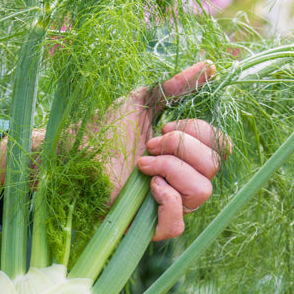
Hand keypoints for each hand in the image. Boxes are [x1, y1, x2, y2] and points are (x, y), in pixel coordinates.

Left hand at [102, 61, 229, 240]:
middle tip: (148, 144)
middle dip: (181, 148)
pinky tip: (147, 185)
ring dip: (172, 170)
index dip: (199, 133)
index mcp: (186, 154)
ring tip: (142, 164)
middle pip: (214, 167)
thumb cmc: (105, 129)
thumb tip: (211, 66)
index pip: (220, 147)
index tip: (163, 127)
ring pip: (201, 193)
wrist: (73, 150)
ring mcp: (166, 206)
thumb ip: (177, 87)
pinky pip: (177, 224)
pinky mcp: (147, 227)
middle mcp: (181, 181)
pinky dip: (167, 200)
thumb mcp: (143, 101)